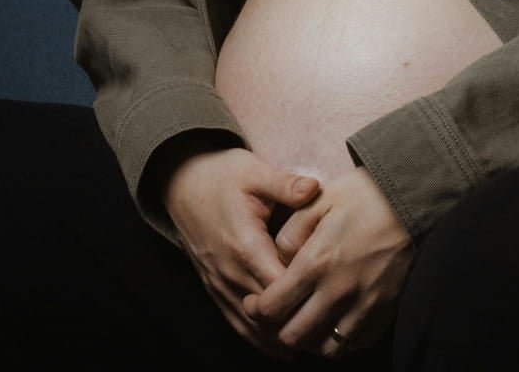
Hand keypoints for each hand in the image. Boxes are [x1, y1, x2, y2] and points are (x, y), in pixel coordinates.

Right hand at [157, 136, 321, 361]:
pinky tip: (282, 347)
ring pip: (251, 326)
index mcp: (244, 245)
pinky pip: (236, 323)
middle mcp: (230, 272)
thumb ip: (285, 184)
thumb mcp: (254, 171)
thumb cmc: (222, 175)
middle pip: (268, 314)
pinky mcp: (214, 287)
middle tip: (336, 329)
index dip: (306, 295)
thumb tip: (315, 188)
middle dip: (300, 322)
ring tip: (317, 345)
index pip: (279, 286)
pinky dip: (259, 338)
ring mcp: (219, 284)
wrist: (181, 182)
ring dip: (281, 336)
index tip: (336, 296)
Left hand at [242, 165, 414, 358]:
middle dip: (278, 329)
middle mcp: (338, 291)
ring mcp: (364, 304)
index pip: (273, 307)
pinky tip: (334, 321)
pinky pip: (354, 343)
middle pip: (294, 336)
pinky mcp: (384, 310)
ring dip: (310, 339)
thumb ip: (291, 232)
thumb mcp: (319, 201)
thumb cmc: (363, 195)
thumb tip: (277, 259)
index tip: (256, 302)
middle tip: (278, 315)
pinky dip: (339, 340)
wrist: (411, 199)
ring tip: (306, 321)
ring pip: (325, 348)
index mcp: (316, 262)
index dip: (257, 310)